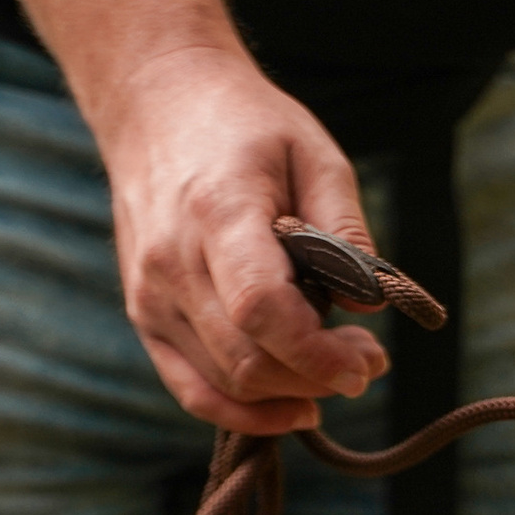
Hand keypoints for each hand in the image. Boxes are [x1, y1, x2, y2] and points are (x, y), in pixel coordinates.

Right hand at [97, 45, 389, 434]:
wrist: (156, 103)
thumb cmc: (246, 126)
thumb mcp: (315, 153)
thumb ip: (345, 229)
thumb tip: (370, 306)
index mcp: (217, 213)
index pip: (262, 310)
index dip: (317, 353)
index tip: (366, 363)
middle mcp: (171, 262)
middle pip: (246, 359)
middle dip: (316, 377)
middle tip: (367, 362)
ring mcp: (150, 294)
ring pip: (224, 384)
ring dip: (289, 394)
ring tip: (337, 369)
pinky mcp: (144, 315)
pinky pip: (192, 389)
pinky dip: (244, 412)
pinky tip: (292, 406)